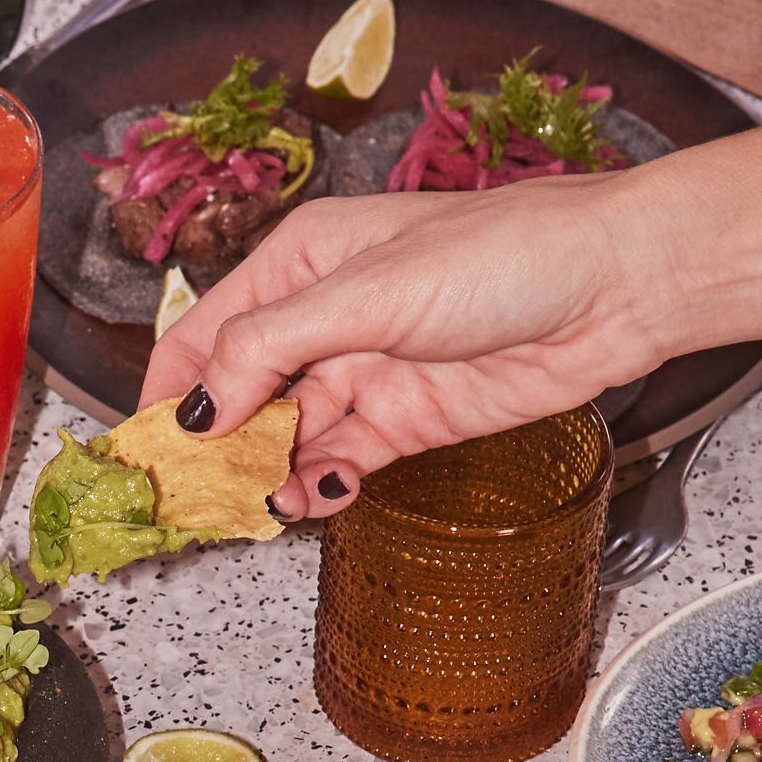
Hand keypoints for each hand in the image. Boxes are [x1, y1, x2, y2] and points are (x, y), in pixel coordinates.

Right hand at [139, 177, 673, 517]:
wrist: (619, 286)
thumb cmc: (501, 255)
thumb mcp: (367, 294)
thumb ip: (270, 351)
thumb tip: (194, 410)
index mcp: (298, 267)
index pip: (203, 337)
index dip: (166, 395)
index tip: (142, 455)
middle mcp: (322, 322)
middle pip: (237, 397)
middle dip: (210, 450)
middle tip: (188, 504)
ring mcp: (365, 375)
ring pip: (285, 438)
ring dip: (265, 475)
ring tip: (257, 506)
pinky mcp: (408, 423)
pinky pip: (340, 463)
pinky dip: (318, 486)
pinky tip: (311, 499)